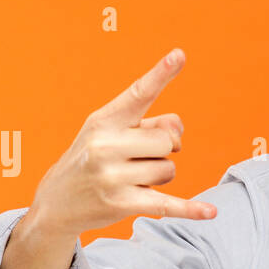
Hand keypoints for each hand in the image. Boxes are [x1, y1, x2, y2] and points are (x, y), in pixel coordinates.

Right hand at [27, 48, 216, 237]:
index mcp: (104, 120)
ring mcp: (112, 176)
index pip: (138, 94)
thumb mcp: (111, 132)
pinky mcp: (122, 204)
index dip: (161, 74)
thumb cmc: (93, 158)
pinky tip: (211, 212)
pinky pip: (167, 204)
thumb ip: (150, 124)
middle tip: (140, 158)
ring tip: (133, 178)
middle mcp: (105, 145)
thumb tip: (179, 132)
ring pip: (169, 169)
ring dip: (160, 175)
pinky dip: (190, 209)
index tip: (179, 55)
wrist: (57, 202)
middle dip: (163, 150)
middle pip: (167, 141)